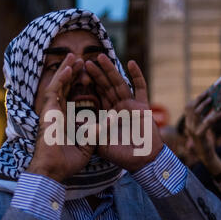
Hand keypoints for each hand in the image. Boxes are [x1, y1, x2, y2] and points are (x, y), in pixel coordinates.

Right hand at [28, 53, 95, 181]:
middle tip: (81, 61)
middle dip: (74, 73)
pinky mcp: (48, 112)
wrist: (55, 169)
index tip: (91, 76)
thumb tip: (112, 116)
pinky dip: (61, 79)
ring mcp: (52, 111)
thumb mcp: (90, 143)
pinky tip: (69, 69)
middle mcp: (58, 113)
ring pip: (59, 85)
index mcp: (67, 120)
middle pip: (66, 88)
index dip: (82, 86)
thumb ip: (100, 129)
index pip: (75, 97)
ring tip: (74, 57)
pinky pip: (54, 91)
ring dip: (66, 70)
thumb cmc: (69, 161)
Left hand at [85, 54, 163, 172]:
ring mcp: (131, 106)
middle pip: (106, 86)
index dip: (88, 85)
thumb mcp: (100, 144)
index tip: (79, 73)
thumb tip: (77, 122)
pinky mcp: (143, 107)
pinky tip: (130, 63)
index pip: (97, 96)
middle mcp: (119, 108)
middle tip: (86, 62)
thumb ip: (90, 133)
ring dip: (110, 70)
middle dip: (96, 74)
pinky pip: (140, 88)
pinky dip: (137, 76)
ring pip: (119, 84)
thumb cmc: (122, 156)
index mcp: (108, 115)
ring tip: (101, 57)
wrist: (143, 162)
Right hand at [184, 91, 220, 175]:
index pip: (188, 107)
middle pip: (190, 108)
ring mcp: (192, 130)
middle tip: (209, 94)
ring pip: (196, 113)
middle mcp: (188, 125)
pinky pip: (206, 123)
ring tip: (213, 100)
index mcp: (188, 122)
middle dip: (200, 99)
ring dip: (205, 105)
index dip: (196, 99)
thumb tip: (215, 104)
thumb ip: (206, 116)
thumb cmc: (206, 138)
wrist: (205, 154)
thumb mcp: (204, 126)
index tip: (206, 92)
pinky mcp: (199, 135)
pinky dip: (213, 117)